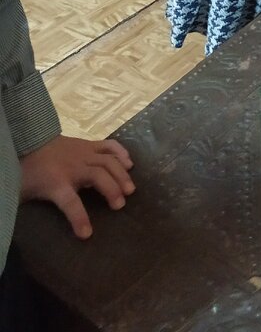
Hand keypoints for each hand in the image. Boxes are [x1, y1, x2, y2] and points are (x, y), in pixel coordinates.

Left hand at [19, 135, 134, 239]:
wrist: (31, 141)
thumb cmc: (29, 171)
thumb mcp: (24, 191)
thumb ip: (27, 205)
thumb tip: (17, 224)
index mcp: (57, 182)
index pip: (70, 202)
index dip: (79, 218)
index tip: (87, 234)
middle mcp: (74, 167)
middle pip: (98, 176)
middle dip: (112, 190)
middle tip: (120, 205)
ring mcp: (84, 153)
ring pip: (108, 161)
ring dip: (121, 174)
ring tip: (130, 189)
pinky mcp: (89, 144)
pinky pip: (109, 145)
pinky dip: (121, 153)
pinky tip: (129, 163)